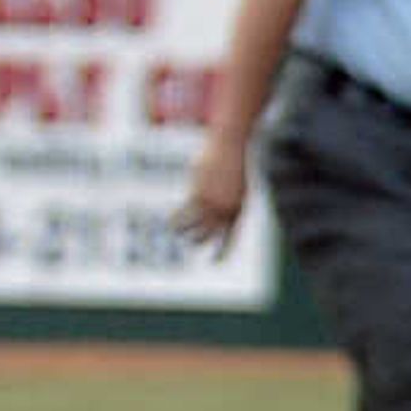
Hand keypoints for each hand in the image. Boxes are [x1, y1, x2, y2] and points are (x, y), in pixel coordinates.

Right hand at [173, 135, 247, 253]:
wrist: (231, 146)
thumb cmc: (235, 163)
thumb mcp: (236, 184)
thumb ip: (228, 200)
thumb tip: (216, 209)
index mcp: (239, 210)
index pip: (231, 236)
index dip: (222, 250)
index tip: (215, 263)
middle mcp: (227, 210)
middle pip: (211, 233)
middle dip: (200, 240)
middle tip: (191, 244)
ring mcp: (214, 203)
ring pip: (197, 225)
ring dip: (186, 231)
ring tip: (176, 232)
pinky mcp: (200, 193)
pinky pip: (187, 211)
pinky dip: (179, 218)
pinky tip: (172, 222)